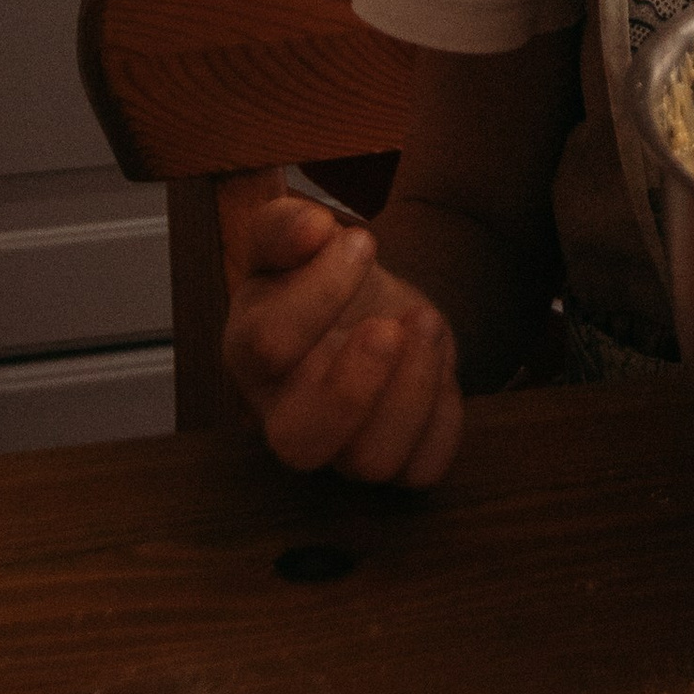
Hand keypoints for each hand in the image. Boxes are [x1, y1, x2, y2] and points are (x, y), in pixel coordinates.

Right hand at [221, 180, 465, 487]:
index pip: (267, 346)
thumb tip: (311, 228)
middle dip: (353, 388)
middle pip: (300, 444)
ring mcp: (342, 443)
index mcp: (249, 352)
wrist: (364, 301)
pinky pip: (423, 468)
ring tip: (426, 322)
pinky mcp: (395, 454)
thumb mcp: (290, 236)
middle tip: (387, 325)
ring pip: (372, 462)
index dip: (320, 292)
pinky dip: (444, 418)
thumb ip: (285, 225)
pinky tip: (440, 364)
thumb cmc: (314, 272)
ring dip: (414, 390)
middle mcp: (286, 411)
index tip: (361, 241)